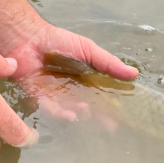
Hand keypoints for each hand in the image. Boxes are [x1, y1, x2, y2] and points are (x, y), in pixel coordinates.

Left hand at [0, 22, 138, 126]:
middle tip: (107, 125)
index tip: (118, 120)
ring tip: (85, 111)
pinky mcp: (39, 97)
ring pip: (70, 109)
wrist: (29, 37)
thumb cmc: (59, 40)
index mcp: (82, 79)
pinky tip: (69, 115)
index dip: (108, 109)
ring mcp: (54, 95)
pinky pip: (50, 109)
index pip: (98, 97)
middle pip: (86, 107)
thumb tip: (134, 73)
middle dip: (96, 117)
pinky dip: (60, 114)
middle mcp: (70, 90)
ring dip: (79, 113)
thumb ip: (108, 63)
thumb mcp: (88, 49)